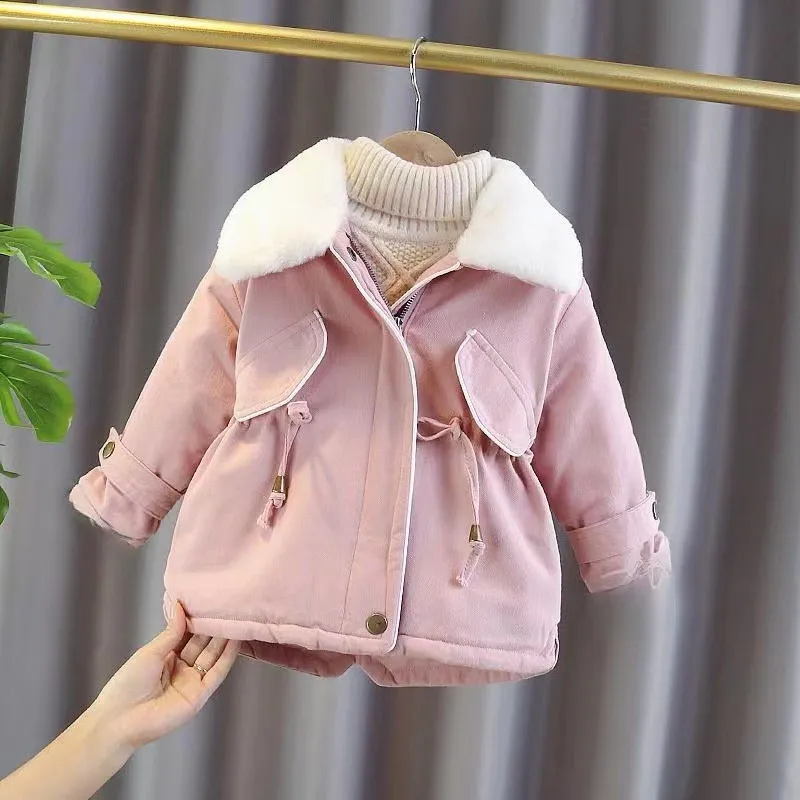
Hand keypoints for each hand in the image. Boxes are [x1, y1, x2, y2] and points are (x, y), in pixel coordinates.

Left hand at [88, 602, 238, 750]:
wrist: (120, 720)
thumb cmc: (128, 684)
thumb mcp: (151, 652)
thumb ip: (172, 632)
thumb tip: (180, 605)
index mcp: (167, 657)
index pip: (188, 635)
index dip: (198, 620)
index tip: (210, 602)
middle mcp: (182, 669)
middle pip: (202, 644)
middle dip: (214, 627)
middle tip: (228, 607)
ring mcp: (192, 682)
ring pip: (212, 656)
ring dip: (224, 639)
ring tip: (236, 619)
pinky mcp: (200, 695)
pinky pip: (217, 673)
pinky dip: (227, 657)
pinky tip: (235, 640)